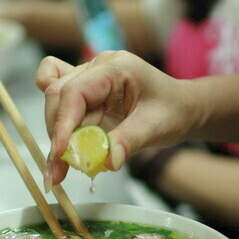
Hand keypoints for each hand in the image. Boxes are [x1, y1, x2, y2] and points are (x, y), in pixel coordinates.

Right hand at [37, 51, 197, 185]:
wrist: (182, 109)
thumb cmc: (173, 111)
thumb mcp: (155, 127)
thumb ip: (129, 141)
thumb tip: (108, 161)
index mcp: (116, 68)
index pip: (75, 91)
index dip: (63, 123)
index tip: (60, 153)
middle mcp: (97, 68)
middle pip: (58, 95)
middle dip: (57, 134)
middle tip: (59, 170)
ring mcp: (89, 78)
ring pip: (56, 102)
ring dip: (57, 135)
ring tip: (63, 167)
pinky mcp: (86, 93)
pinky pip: (60, 100)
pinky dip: (58, 123)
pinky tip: (64, 144)